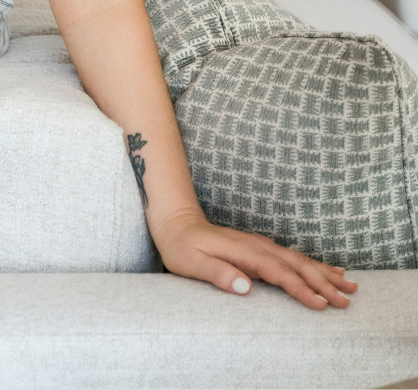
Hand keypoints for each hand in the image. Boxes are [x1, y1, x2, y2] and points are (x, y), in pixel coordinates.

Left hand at [155, 207, 358, 309]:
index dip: (301, 289)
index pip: (279, 273)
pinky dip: (314, 264)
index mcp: (245, 251)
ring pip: (299, 259)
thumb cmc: (183, 247)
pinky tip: (329, 269)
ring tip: (350, 285)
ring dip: (325, 273)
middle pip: (296, 265)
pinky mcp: (261, 248)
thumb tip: (246, 287)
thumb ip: (219, 273)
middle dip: (324, 283)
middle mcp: (257, 245)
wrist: (176, 222)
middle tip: (347, 301)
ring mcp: (261, 245)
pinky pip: (292, 257)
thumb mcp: (193, 263)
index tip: (322, 305)